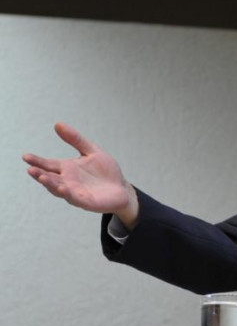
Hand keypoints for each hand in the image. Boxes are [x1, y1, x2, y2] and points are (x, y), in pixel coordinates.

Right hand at [23, 122, 138, 228]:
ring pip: (58, 189)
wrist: (122, 189)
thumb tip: (57, 123)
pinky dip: (67, 193)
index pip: (48, 164)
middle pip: (50, 177)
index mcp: (67, 169)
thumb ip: (75, 139)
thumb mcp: (92, 151)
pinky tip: (62, 188)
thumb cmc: (105, 171)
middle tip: (30, 168)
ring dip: (50, 184)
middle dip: (39, 174)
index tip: (25, 156)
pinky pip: (75, 198)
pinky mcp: (86, 202)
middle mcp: (67, 181)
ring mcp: (75, 192)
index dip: (37, 161)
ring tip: (41, 177)